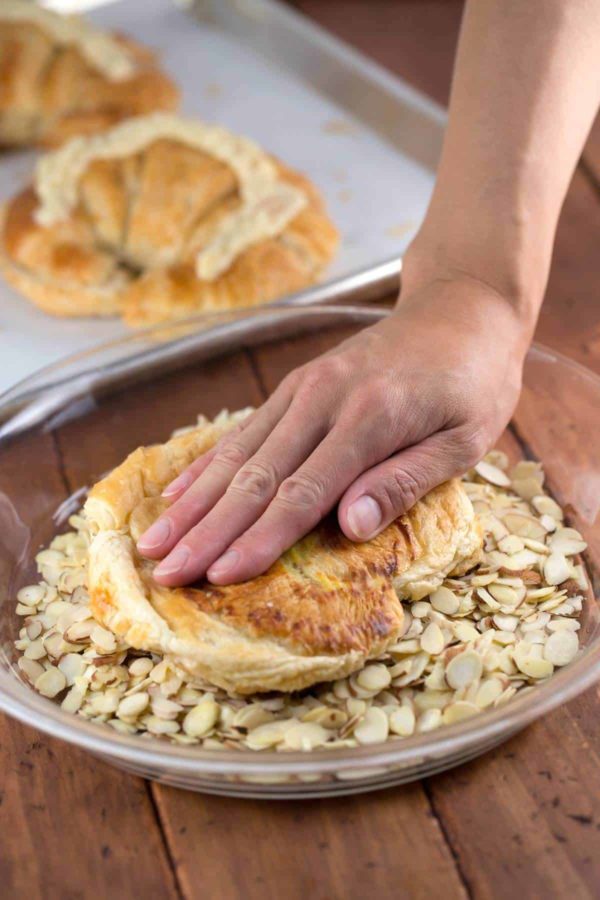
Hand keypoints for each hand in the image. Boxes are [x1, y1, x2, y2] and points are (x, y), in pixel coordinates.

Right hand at [138, 272, 529, 586]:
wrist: (462, 306)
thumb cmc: (473, 381)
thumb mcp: (465, 438)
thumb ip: (405, 479)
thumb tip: (350, 527)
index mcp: (371, 419)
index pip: (304, 493)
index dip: (259, 539)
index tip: (218, 577)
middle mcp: (325, 399)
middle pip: (257, 476)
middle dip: (208, 530)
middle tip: (165, 572)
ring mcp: (304, 388)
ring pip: (239, 453)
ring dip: (194, 501)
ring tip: (153, 540)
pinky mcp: (297, 384)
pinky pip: (245, 428)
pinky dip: (208, 463)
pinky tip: (178, 491)